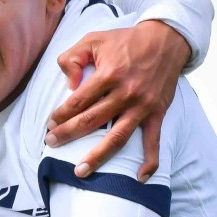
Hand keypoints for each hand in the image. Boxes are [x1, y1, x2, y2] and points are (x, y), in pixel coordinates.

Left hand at [46, 19, 189, 181]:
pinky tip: (139, 177)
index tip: (50, 124)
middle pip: (91, 121)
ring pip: (117, 137)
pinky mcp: (156, 113)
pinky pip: (153, 141)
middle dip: (68, 134)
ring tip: (80, 171)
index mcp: (108, 74)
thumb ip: (73, 57)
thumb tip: (68, 84)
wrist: (166, 39)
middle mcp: (125, 93)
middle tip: (51, 143)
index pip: (78, 102)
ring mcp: (142, 106)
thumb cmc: (126, 41)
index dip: (61, 115)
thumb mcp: (94, 39)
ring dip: (97, 156)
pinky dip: (149, 161)